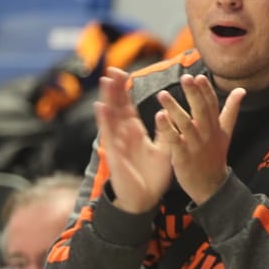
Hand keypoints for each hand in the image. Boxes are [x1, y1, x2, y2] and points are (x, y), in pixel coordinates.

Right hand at [94, 68, 172, 213]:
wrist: (144, 199)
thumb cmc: (151, 175)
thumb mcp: (163, 149)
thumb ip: (164, 131)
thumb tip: (167, 112)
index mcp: (135, 133)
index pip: (128, 107)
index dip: (125, 91)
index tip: (124, 73)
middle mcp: (124, 135)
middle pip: (117, 108)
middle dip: (115, 89)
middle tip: (113, 69)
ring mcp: (118, 144)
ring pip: (111, 118)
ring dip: (108, 99)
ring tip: (106, 81)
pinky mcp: (115, 155)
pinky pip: (109, 136)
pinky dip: (105, 122)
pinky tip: (101, 108)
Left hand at [154, 74, 244, 205]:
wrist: (211, 186)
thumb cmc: (215, 157)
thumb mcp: (226, 132)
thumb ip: (231, 110)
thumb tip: (241, 90)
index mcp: (216, 127)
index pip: (212, 104)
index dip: (206, 90)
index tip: (198, 76)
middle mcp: (207, 134)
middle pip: (201, 110)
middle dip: (194, 94)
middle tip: (185, 78)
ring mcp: (195, 145)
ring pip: (185, 123)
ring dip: (174, 108)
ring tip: (162, 94)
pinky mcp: (183, 156)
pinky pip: (174, 139)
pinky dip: (167, 128)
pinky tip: (159, 116)